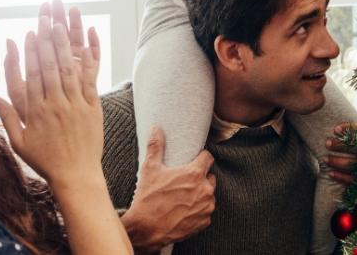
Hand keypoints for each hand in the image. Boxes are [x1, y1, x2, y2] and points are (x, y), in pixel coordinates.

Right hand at [0, 0, 102, 187]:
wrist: (76, 176)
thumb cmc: (45, 160)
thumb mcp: (19, 142)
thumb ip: (6, 116)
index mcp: (36, 112)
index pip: (32, 75)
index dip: (30, 52)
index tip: (29, 32)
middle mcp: (55, 105)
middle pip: (50, 66)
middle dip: (47, 39)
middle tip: (45, 17)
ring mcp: (75, 105)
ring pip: (68, 70)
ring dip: (64, 45)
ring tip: (61, 24)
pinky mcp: (92, 108)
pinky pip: (90, 81)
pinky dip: (88, 62)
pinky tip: (85, 45)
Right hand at [122, 126, 214, 252]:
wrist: (147, 228)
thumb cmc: (148, 197)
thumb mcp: (150, 168)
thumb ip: (156, 146)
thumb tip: (156, 128)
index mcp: (194, 174)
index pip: (208, 158)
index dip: (200, 158)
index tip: (194, 160)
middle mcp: (205, 189)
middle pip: (209, 177)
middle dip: (200, 177)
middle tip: (184, 181)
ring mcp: (206, 207)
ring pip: (209, 195)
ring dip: (200, 194)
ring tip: (183, 197)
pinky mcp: (205, 221)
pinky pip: (206, 211)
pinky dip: (198, 210)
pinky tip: (184, 210)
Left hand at [323, 123, 356, 185]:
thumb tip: (338, 130)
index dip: (352, 129)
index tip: (335, 129)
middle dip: (341, 145)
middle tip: (327, 143)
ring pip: (356, 165)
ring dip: (338, 162)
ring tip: (325, 159)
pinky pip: (356, 181)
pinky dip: (342, 177)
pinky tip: (331, 174)